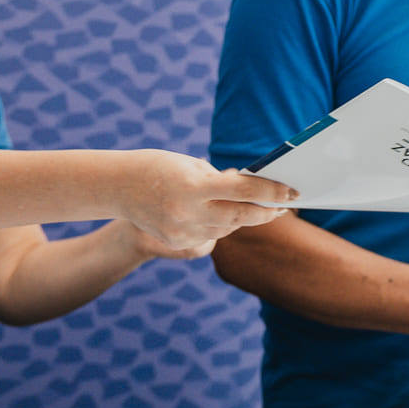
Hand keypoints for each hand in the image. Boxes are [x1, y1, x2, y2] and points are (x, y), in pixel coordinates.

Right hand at [118, 152, 295, 253]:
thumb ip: (221, 180)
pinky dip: (222, 224)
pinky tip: (226, 214)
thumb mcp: (190, 165)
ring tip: (262, 207)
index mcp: (192, 186)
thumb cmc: (158, 166)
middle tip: (286, 205)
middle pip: (241, 216)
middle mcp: (187, 212)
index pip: (242, 191)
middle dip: (268, 212)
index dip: (271, 192)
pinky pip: (211, 235)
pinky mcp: (177, 242)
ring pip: (228, 228)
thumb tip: (251, 190)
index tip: (292, 191)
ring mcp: (181, 231)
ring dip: (246, 217)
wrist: (116, 187)